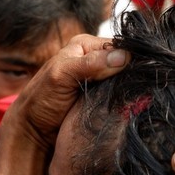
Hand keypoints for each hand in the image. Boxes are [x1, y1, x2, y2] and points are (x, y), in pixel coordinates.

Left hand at [2, 34, 127, 150]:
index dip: (131, 56)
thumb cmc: (41, 100)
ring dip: (131, 88)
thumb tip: (123, 56)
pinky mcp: (104, 97)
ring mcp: (101, 79)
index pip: (119, 45)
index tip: (141, 70)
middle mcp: (95, 58)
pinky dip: (127, 100)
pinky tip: (131, 105)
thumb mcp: (62, 76)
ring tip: (135, 96)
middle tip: (138, 86)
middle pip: (125, 62)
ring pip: (126, 79)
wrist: (34, 128)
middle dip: (132, 73)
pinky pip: (122, 95)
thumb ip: (90, 64)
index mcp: (85, 45)